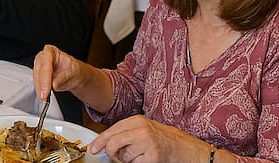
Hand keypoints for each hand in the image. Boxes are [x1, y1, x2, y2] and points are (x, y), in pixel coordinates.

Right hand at [32, 44, 111, 111]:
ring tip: (45, 97)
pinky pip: (36, 83)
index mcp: (51, 51)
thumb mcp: (72, 72)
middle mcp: (42, 57)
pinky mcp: (38, 76)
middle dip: (42, 84)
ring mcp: (38, 66)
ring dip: (39, 88)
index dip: (46, 77)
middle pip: (39, 70)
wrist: (73, 74)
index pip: (46, 63)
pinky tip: (43, 95)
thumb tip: (53, 85)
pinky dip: (40, 90)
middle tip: (45, 95)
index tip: (49, 88)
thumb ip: (62, 78)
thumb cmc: (73, 69)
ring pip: (36, 77)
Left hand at [88, 115, 211, 161]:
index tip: (93, 149)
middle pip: (113, 144)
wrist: (185, 148)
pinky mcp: (152, 156)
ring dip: (129, 160)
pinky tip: (147, 159)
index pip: (111, 131)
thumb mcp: (144, 128)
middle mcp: (141, 129)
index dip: (100, 141)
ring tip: (141, 155)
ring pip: (124, 157)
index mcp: (137, 120)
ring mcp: (147, 143)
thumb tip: (107, 141)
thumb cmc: (164, 139)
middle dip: (112, 153)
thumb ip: (127, 132)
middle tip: (117, 156)